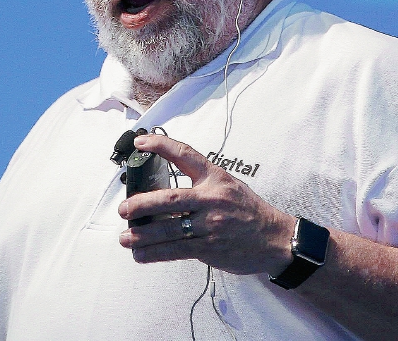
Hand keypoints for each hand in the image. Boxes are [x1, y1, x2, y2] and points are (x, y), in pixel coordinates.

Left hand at [117, 134, 296, 275]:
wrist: (274, 238)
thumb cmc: (248, 210)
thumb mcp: (228, 184)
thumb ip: (201, 182)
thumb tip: (165, 185)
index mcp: (215, 177)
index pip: (185, 154)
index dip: (160, 145)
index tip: (141, 142)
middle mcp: (211, 199)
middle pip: (169, 198)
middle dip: (141, 204)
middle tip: (123, 208)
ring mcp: (210, 225)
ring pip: (168, 229)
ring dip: (142, 234)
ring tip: (125, 236)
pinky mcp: (208, 248)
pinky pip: (175, 250)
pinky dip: (154, 253)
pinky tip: (140, 254)